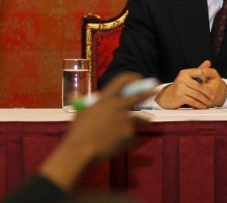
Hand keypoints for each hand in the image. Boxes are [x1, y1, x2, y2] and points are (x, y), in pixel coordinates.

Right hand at [39, 72, 151, 190]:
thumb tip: (73, 96)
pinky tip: (116, 143)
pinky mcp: (129, 134)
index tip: (137, 77)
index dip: (131, 77)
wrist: (83, 148)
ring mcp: (125, 120)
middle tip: (154, 90)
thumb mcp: (80, 112)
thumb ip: (83, 103)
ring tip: (148, 121)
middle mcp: (118, 106)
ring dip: (143, 120)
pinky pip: (130, 135)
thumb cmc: (78, 130)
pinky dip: (126, 138)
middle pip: (138, 96)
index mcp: (106, 98)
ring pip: (138, 119)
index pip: (121, 80)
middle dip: (148, 92)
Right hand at [155, 60, 225, 107]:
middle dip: (208, 92)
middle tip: (213, 97)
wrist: (167, 96)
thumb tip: (208, 62)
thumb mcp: (188, 76)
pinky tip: (203, 106)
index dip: (206, 78)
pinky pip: (192, 101)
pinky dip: (199, 104)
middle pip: (199, 86)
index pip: (199, 72)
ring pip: (197, 94)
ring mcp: (180, 87)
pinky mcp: (179, 96)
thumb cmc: (180, 86)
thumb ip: (198, 70)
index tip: (212, 84)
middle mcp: (182, 78)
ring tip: (210, 103)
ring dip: (205, 100)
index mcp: (185, 73)